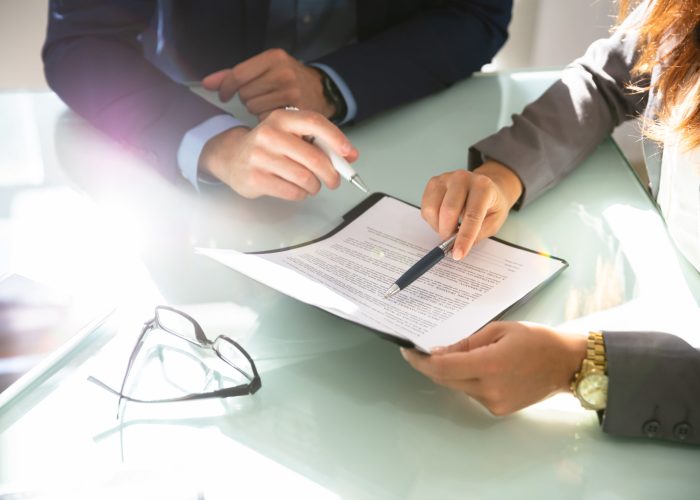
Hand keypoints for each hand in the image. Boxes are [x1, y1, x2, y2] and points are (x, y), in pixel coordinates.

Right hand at [199, 109, 357, 199]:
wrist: (231, 156)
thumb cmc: (270, 147)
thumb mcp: (290, 135)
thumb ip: (318, 142)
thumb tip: (350, 156)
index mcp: (282, 118)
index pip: (314, 123)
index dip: (337, 139)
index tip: (349, 154)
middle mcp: (269, 134)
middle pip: (314, 158)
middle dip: (331, 174)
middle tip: (335, 181)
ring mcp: (260, 156)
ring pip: (305, 178)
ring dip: (315, 186)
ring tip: (312, 185)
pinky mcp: (255, 178)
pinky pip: (292, 192)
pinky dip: (301, 194)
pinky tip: (297, 189)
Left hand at [202, 49, 334, 119]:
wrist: (321, 91)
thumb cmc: (285, 80)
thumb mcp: (263, 68)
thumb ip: (233, 75)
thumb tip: (206, 84)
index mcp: (273, 57)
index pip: (238, 74)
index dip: (226, 87)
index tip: (224, 95)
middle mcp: (283, 72)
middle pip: (245, 93)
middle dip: (247, 98)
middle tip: (259, 97)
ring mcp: (291, 92)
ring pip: (254, 107)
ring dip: (256, 110)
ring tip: (268, 105)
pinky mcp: (296, 110)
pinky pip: (266, 119)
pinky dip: (266, 119)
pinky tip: (276, 114)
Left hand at [401, 322, 586, 415]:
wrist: (566, 364)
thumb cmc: (535, 340)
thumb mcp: (499, 330)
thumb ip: (467, 343)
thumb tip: (439, 352)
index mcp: (489, 365)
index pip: (442, 367)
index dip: (420, 361)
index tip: (408, 351)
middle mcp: (489, 389)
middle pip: (446, 379)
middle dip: (432, 365)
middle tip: (423, 350)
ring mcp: (494, 403)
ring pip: (458, 387)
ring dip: (452, 372)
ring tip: (463, 354)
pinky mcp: (499, 410)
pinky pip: (472, 393)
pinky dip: (468, 380)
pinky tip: (481, 367)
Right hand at [421, 161, 522, 259]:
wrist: (487, 185)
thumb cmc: (491, 205)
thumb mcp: (494, 222)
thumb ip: (477, 234)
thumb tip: (456, 246)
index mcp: (483, 187)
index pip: (472, 216)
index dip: (464, 238)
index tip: (458, 254)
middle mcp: (463, 178)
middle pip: (448, 211)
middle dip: (447, 233)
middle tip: (451, 242)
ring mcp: (446, 178)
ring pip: (432, 210)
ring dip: (438, 227)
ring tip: (449, 228)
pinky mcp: (434, 183)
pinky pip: (425, 208)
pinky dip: (432, 220)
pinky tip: (443, 220)